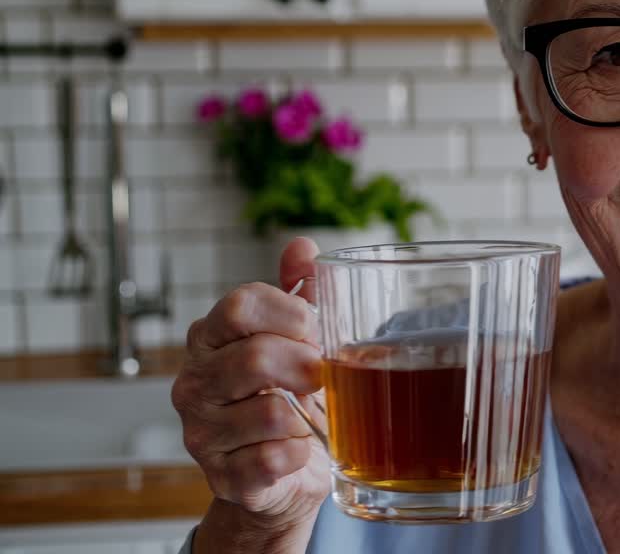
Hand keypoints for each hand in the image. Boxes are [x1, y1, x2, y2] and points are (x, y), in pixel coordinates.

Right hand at [172, 238, 328, 528]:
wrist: (280, 470)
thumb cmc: (287, 393)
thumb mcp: (294, 336)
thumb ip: (298, 290)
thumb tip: (301, 246)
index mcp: (209, 338)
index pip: (240, 305)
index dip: (290, 314)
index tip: (314, 330)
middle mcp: (193, 383)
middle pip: (257, 357)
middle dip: (307, 366)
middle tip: (321, 377)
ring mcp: (201, 433)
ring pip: (272, 411)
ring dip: (308, 415)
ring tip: (307, 416)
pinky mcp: (223, 477)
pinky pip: (275, 458)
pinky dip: (302, 452)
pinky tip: (298, 449)